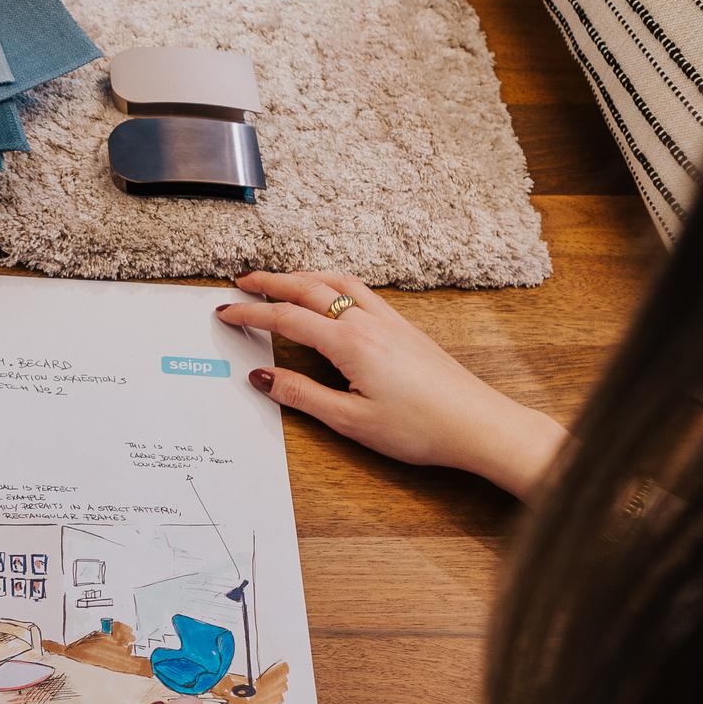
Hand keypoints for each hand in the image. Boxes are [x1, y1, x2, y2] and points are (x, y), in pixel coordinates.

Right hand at [217, 271, 566, 500]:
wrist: (477, 424)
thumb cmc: (420, 428)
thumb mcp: (350, 420)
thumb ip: (302, 395)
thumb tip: (263, 377)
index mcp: (349, 343)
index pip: (287, 318)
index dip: (251, 313)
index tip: (225, 312)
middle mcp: (367, 322)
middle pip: (308, 289)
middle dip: (271, 282)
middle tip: (241, 281)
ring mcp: (388, 320)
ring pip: (336, 282)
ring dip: (303, 276)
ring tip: (280, 279)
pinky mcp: (403, 327)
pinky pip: (360, 290)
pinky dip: (333, 281)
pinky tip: (330, 291)